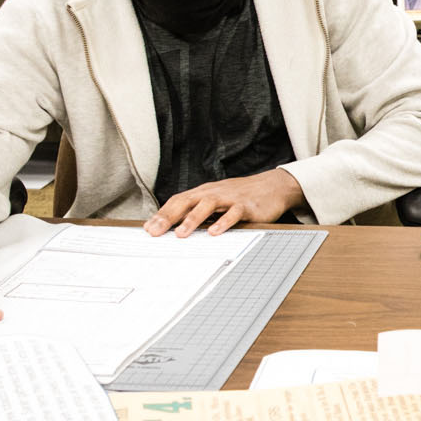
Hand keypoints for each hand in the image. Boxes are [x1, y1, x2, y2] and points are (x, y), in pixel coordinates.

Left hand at [146, 168, 304, 237]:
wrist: (273, 186)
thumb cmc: (241, 196)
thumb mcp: (217, 201)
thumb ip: (199, 212)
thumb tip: (175, 227)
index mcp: (204, 193)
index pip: (178, 201)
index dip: (162, 214)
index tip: (148, 229)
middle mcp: (213, 193)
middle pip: (187, 202)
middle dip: (169, 217)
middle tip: (155, 232)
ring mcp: (230, 198)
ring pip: (207, 205)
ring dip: (193, 219)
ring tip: (181, 234)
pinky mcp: (247, 206)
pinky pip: (233, 213)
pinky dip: (224, 222)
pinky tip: (215, 233)